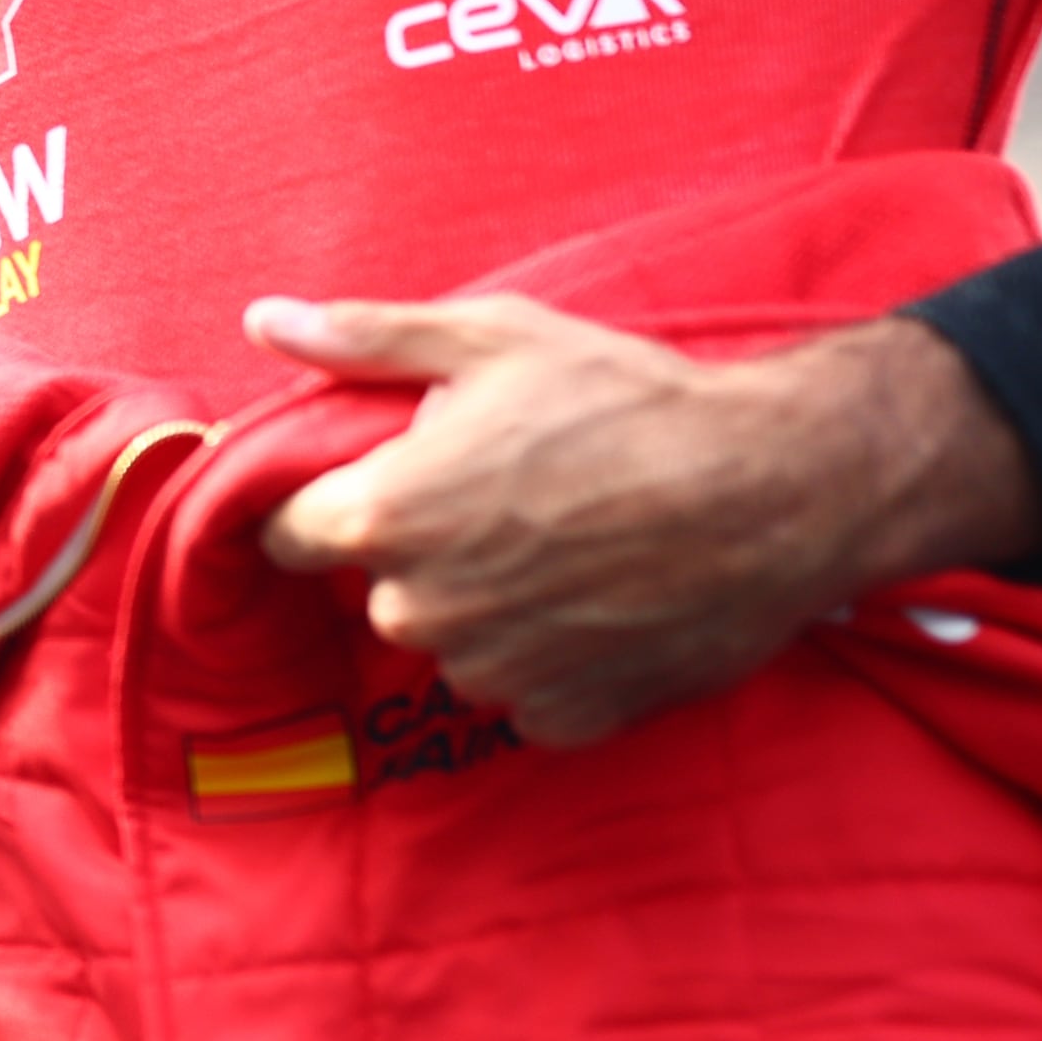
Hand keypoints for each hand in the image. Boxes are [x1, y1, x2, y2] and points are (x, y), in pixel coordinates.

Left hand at [251, 294, 1041, 744]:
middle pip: (381, 588)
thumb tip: (263, 321)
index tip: (384, 482)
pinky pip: (526, 691)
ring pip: (456, 642)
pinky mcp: (566, 718)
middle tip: (510, 499)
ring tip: (569, 543)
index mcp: (382, 518)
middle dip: (424, 549)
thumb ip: (364, 339)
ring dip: (489, 606)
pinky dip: (552, 656)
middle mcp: (421, 612)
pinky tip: (602, 600)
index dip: (330, 505)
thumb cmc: (628, 402)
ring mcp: (493, 675)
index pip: (290, 536)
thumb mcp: (490, 339)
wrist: (778, 490)